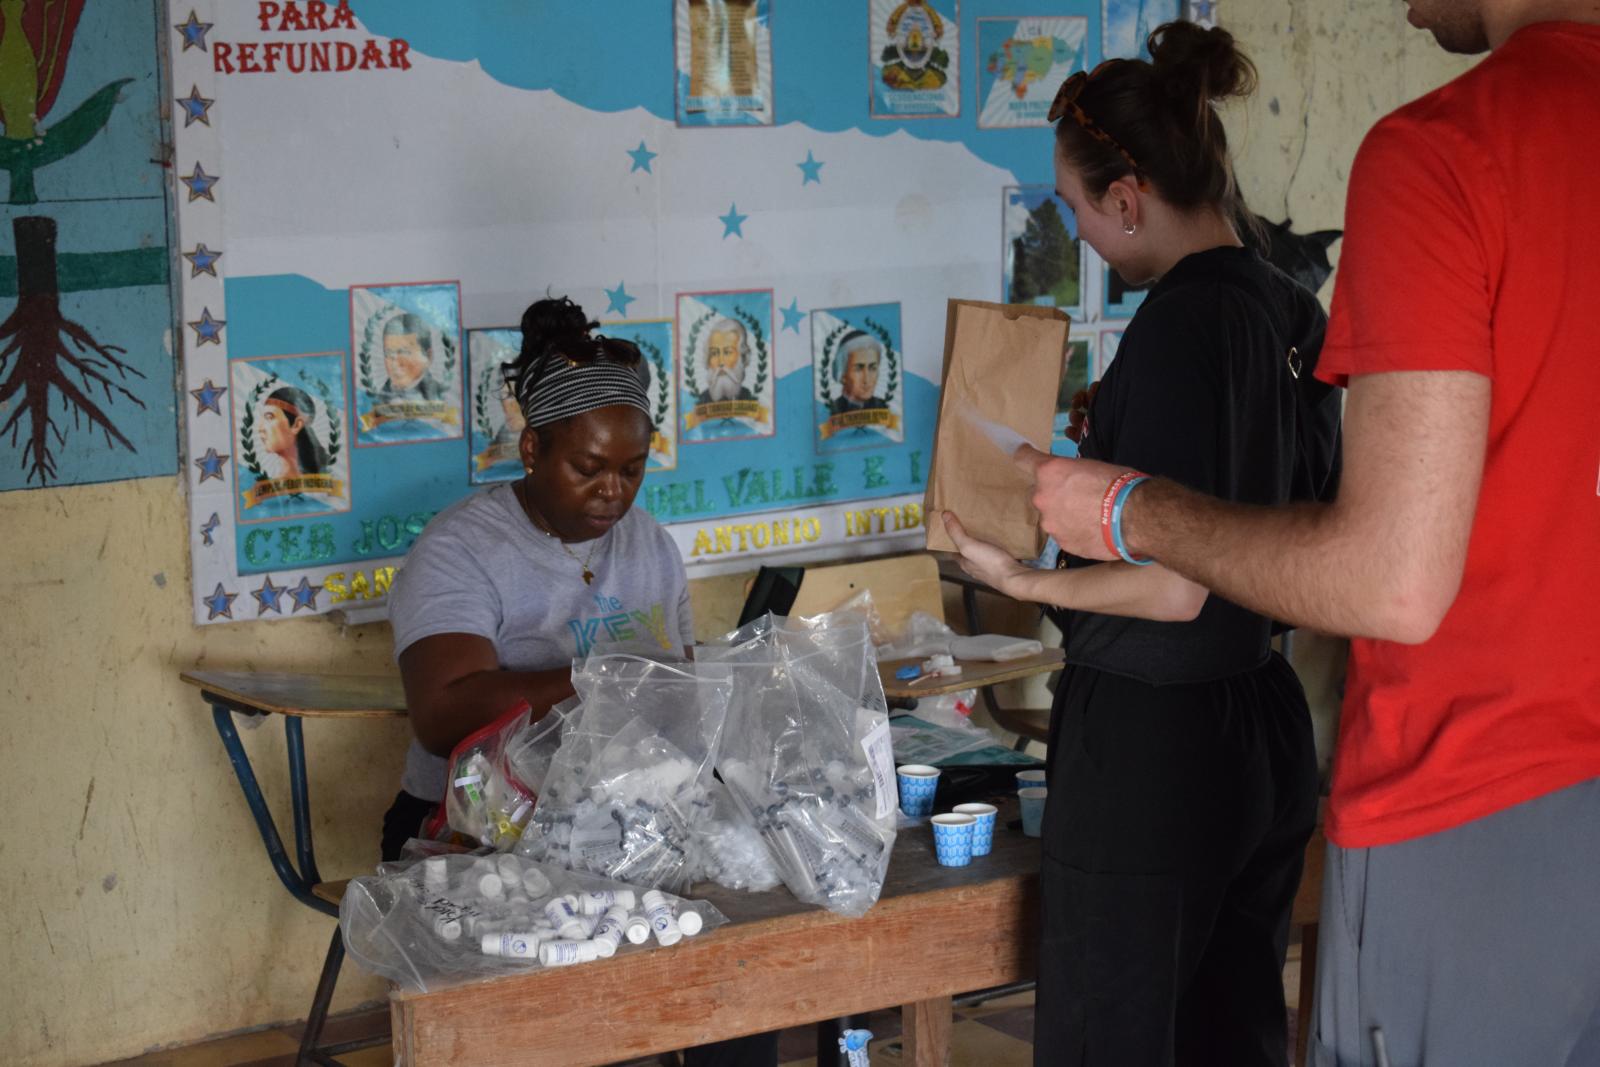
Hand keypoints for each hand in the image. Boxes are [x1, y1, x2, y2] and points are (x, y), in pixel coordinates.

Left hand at [942, 512, 1029, 593]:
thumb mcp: (969, 546)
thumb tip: (944, 516)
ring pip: (982, 552)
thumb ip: (956, 533)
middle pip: (968, 551)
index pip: (953, 550)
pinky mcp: (1003, 565)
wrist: (1015, 577)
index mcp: (965, 563)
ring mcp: (990, 567)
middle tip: (970, 524)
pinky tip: (1000, 537)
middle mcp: (975, 567)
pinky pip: (997, 553)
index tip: (951, 527)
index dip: (951, 540)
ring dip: (982, 542)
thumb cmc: (990, 564)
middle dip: (968, 539)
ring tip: (985, 528)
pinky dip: (996, 545)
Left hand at [1012, 445, 1123, 560]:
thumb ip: (1070, 473)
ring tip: (1091, 517)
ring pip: (1052, 516)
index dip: (1025, 455)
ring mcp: (1051, 523)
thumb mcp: (1091, 466)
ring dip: (1064, 515)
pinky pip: (1064, 534)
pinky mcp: (1062, 544)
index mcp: (1049, 472)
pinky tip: (1093, 530)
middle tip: (1080, 496)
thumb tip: (1068, 479)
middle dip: (1055, 493)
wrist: (1135, 518)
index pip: (1023, 458)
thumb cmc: (1119, 485)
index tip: (1025, 455)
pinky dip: (1074, 532)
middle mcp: (1042, 497)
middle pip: (1040, 492)